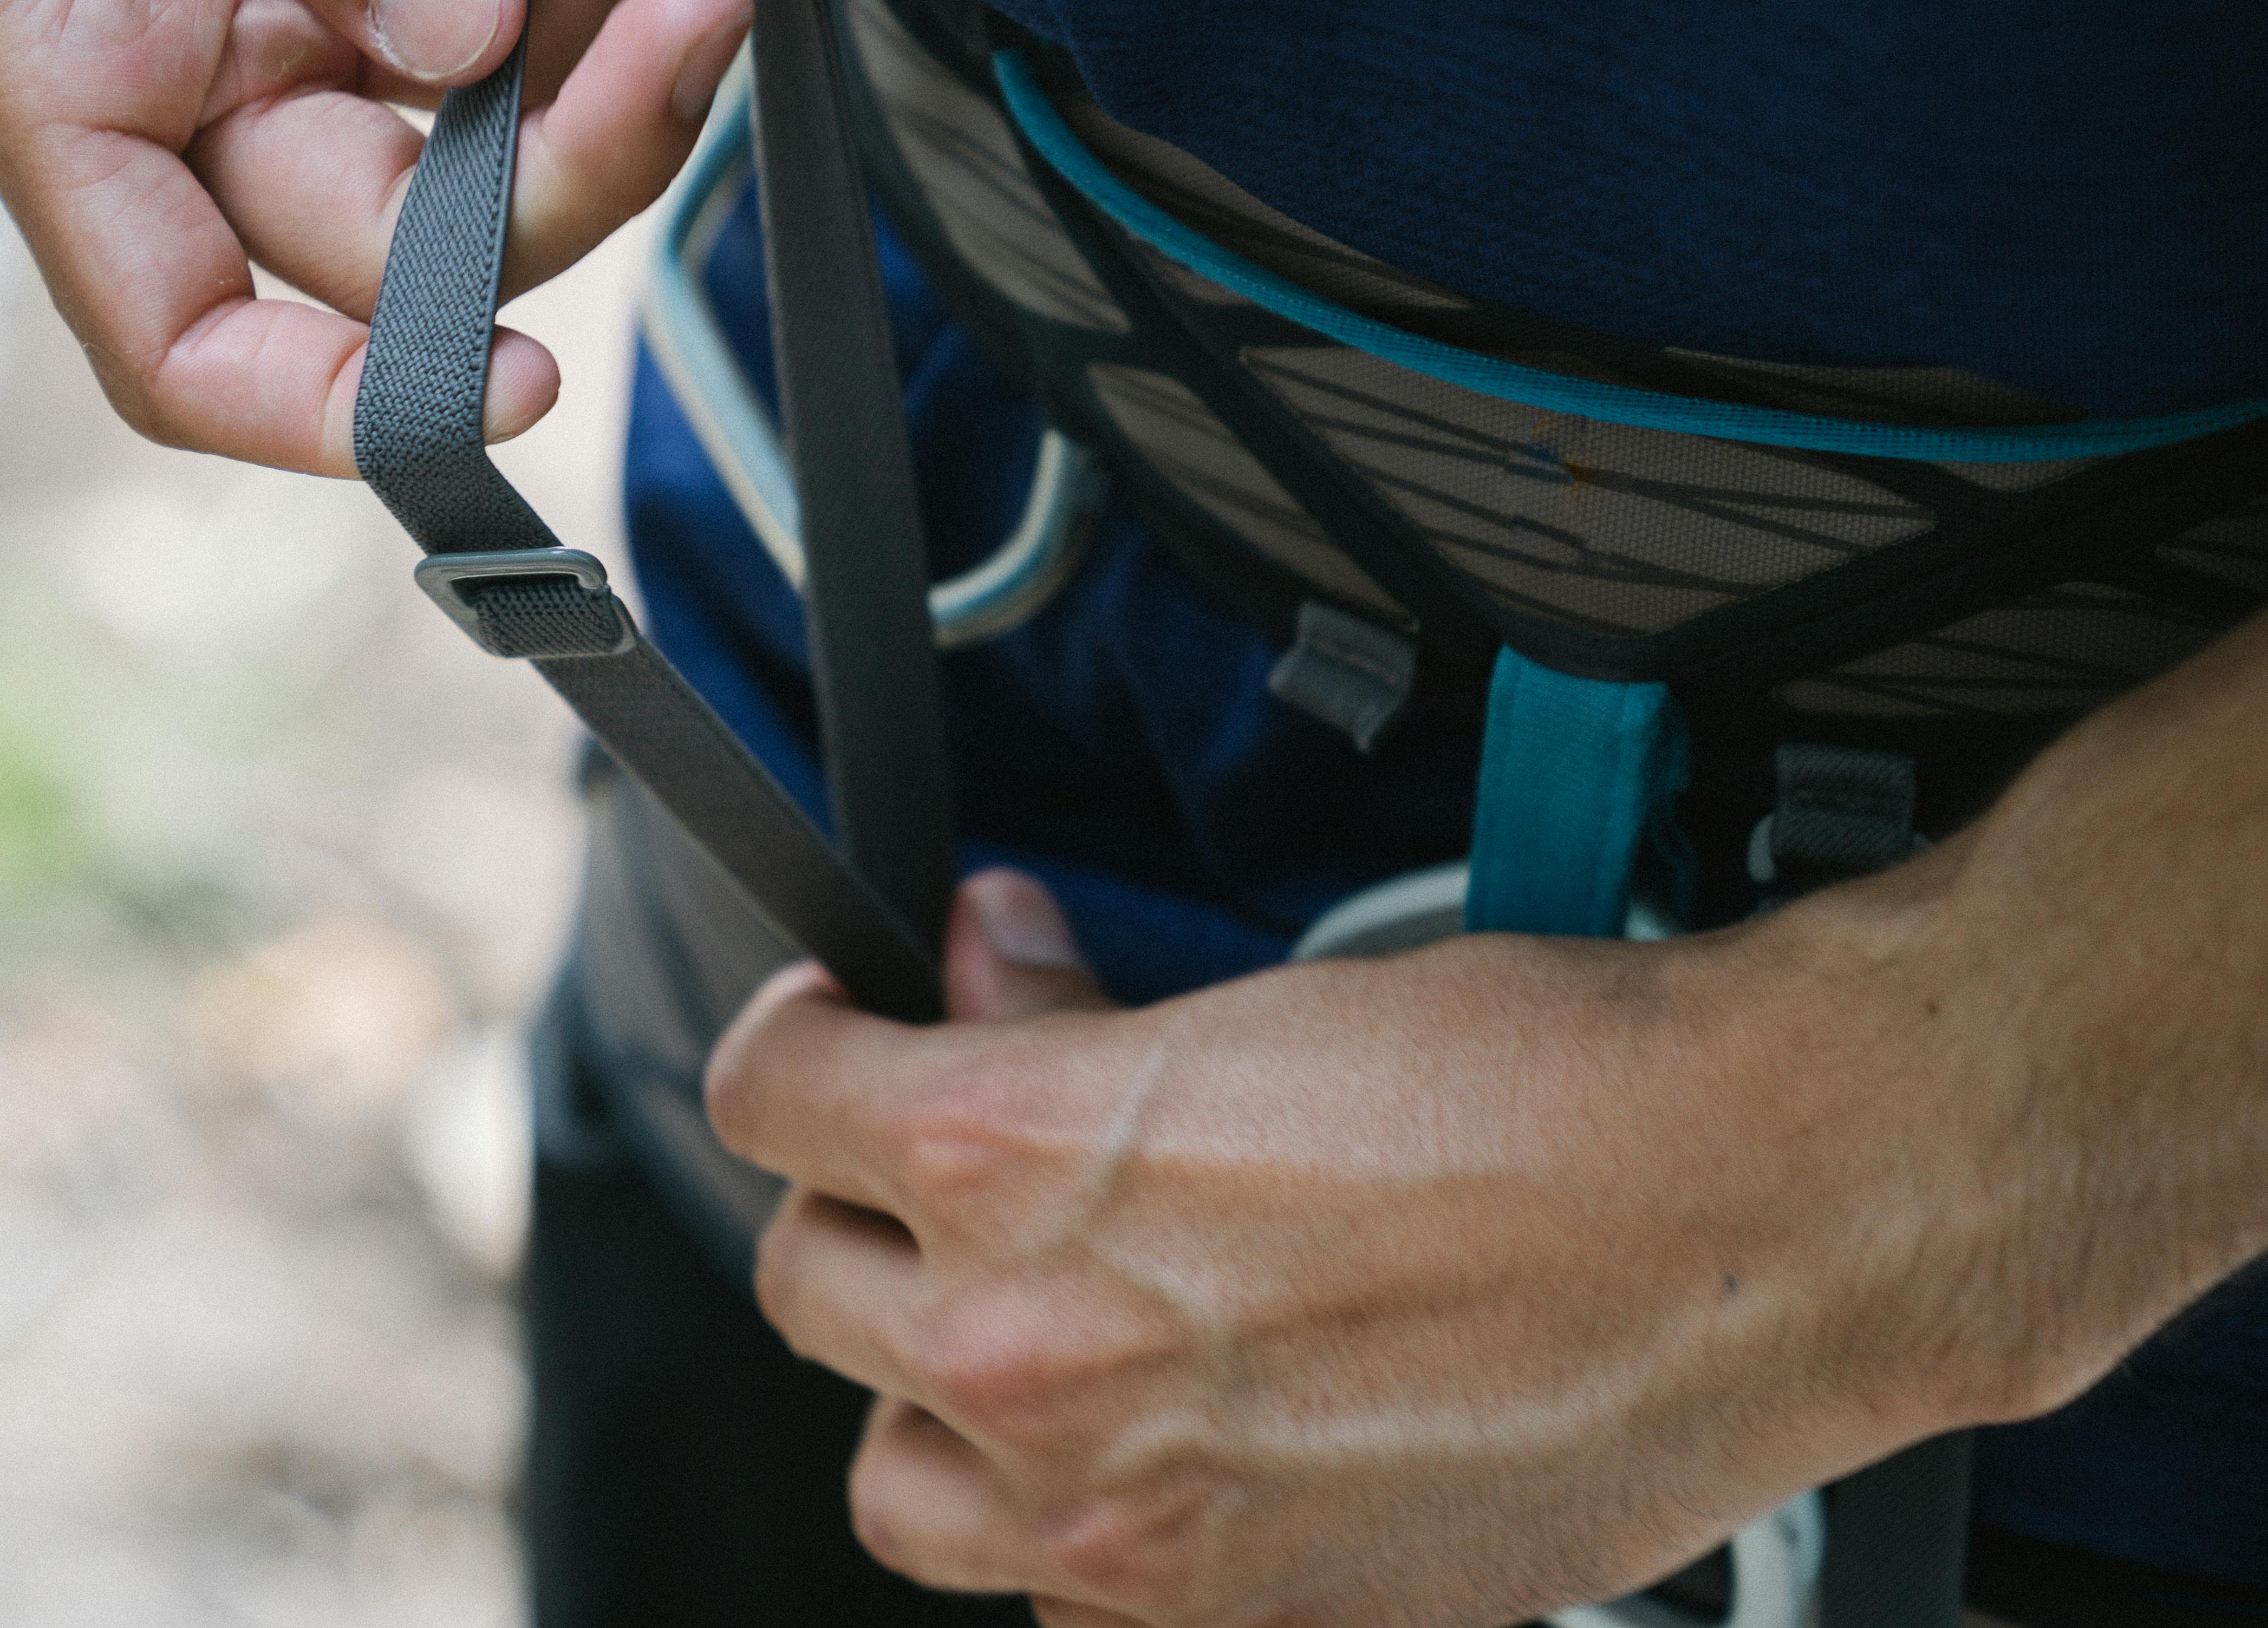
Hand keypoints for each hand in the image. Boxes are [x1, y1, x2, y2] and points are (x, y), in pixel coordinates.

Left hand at [706, 865, 2064, 1626]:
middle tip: (937, 1170)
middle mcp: (1032, 1346)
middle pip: (802, 1284)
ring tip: (1016, 1325)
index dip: (787, 1043)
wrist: (1758, 1219)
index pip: (764, 1097)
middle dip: (857, 1209)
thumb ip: (1060, 1012)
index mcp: (1014, 1158)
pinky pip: (1050, 1589)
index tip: (821, 1031)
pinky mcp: (1229, 1612)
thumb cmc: (1541, 1086)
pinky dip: (1067, 1520)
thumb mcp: (1251, 1001)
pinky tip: (1147, 1438)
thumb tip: (976, 959)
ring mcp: (1121, 1509)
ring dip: (926, 1394)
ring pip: (893, 1476)